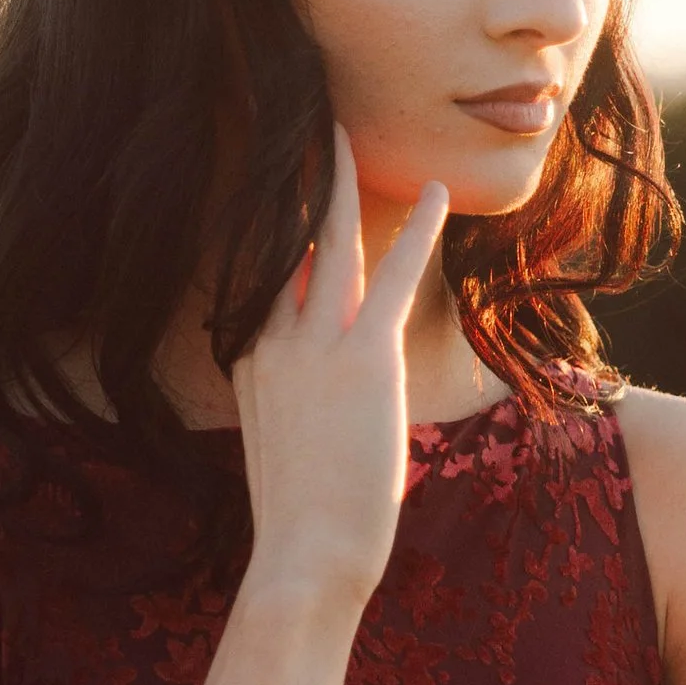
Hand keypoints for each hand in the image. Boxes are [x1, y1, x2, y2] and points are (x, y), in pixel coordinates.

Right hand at [232, 128, 448, 612]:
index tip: (273, 178)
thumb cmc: (302, 516)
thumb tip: (308, 388)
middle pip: (277, 238)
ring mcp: (314, 348)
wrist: (305, 557)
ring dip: (335, 182)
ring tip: (341, 131)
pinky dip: (419, 232)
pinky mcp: (364, 362)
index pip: (257, 270)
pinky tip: (438, 192)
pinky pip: (394, 279)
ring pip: (325, 242)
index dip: (266, 219)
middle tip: (299, 126)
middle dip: (286, 179)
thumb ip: (291, 399)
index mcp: (248, 356)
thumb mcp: (282, 443)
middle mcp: (271, 339)